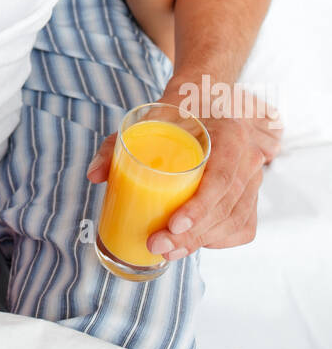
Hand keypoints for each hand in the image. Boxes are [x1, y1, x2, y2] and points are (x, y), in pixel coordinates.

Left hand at [86, 89, 282, 256]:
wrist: (210, 98)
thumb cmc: (180, 110)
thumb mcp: (149, 118)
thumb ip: (117, 144)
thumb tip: (93, 176)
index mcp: (230, 134)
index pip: (222, 178)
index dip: (200, 207)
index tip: (173, 225)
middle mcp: (249, 157)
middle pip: (225, 207)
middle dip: (191, 235)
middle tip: (157, 245)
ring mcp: (255, 177)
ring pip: (235, 222)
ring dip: (201, 242)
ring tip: (168, 250)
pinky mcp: (252, 194)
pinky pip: (243, 226)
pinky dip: (218, 240)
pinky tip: (194, 242)